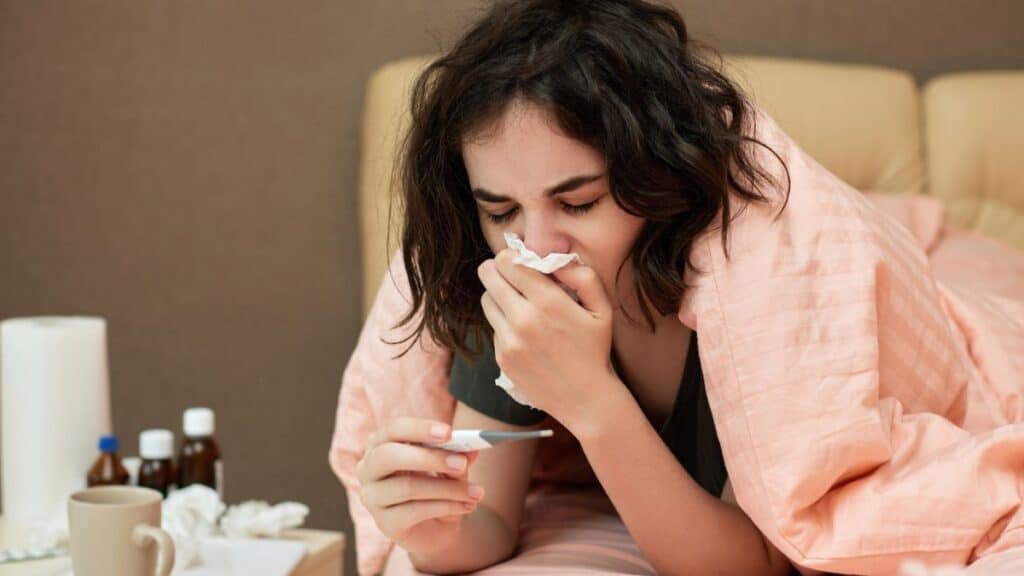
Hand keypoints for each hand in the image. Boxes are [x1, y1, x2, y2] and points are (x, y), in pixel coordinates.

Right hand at [355, 418, 482, 555]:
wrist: (437, 526)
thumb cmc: (438, 485)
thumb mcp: (450, 466)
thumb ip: (457, 455)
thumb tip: (471, 449)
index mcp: (381, 443)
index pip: (392, 429)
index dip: (419, 428)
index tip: (448, 433)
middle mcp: (368, 468)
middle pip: (389, 455)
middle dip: (429, 458)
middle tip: (462, 463)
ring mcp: (373, 498)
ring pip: (407, 486)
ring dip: (448, 488)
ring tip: (475, 492)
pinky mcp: (385, 523)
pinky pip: (415, 511)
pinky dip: (447, 506)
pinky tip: (466, 506)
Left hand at [477, 248, 619, 429]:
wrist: (586, 399)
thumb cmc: (595, 350)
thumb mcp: (602, 309)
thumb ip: (582, 276)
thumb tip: (554, 259)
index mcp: (549, 302)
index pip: (509, 262)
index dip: (511, 256)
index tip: (520, 260)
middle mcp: (524, 320)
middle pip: (489, 276)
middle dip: (497, 269)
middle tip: (509, 273)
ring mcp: (509, 341)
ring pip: (486, 300)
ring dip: (498, 295)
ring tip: (517, 302)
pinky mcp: (502, 358)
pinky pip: (493, 327)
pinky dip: (504, 323)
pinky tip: (524, 332)